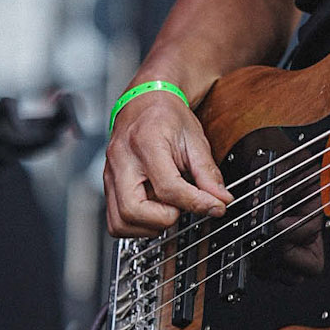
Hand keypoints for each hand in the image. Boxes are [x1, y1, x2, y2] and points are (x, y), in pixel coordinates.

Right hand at [104, 90, 232, 236]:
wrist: (145, 103)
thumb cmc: (167, 117)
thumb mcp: (194, 140)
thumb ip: (208, 173)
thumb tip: (221, 199)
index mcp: (145, 142)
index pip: (168, 187)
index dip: (196, 202)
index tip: (214, 206)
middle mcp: (121, 161)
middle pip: (133, 210)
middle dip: (164, 219)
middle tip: (181, 208)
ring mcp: (110, 175)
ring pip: (119, 222)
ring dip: (149, 226)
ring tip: (168, 209)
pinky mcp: (108, 186)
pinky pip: (116, 221)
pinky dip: (137, 225)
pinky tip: (154, 210)